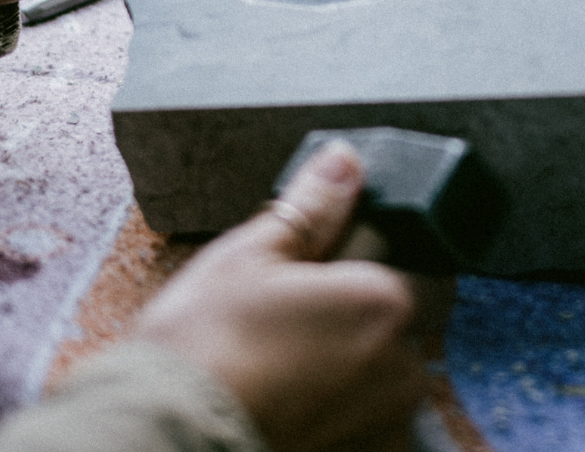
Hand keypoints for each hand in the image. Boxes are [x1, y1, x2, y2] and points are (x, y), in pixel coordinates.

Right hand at [135, 141, 445, 451]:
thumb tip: (346, 161)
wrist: (162, 438)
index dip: (373, 252)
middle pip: (402, 316)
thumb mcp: (252, 253)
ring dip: (351, 356)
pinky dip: (341, 403)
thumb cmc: (202, 348)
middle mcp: (403, 368)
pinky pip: (368, 415)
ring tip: (282, 354)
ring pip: (384, 368)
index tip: (329, 261)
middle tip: (295, 310)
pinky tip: (288, 393)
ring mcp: (387, 423)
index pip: (421, 258)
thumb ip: (314, 206)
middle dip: (362, 306)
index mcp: (388, 301)